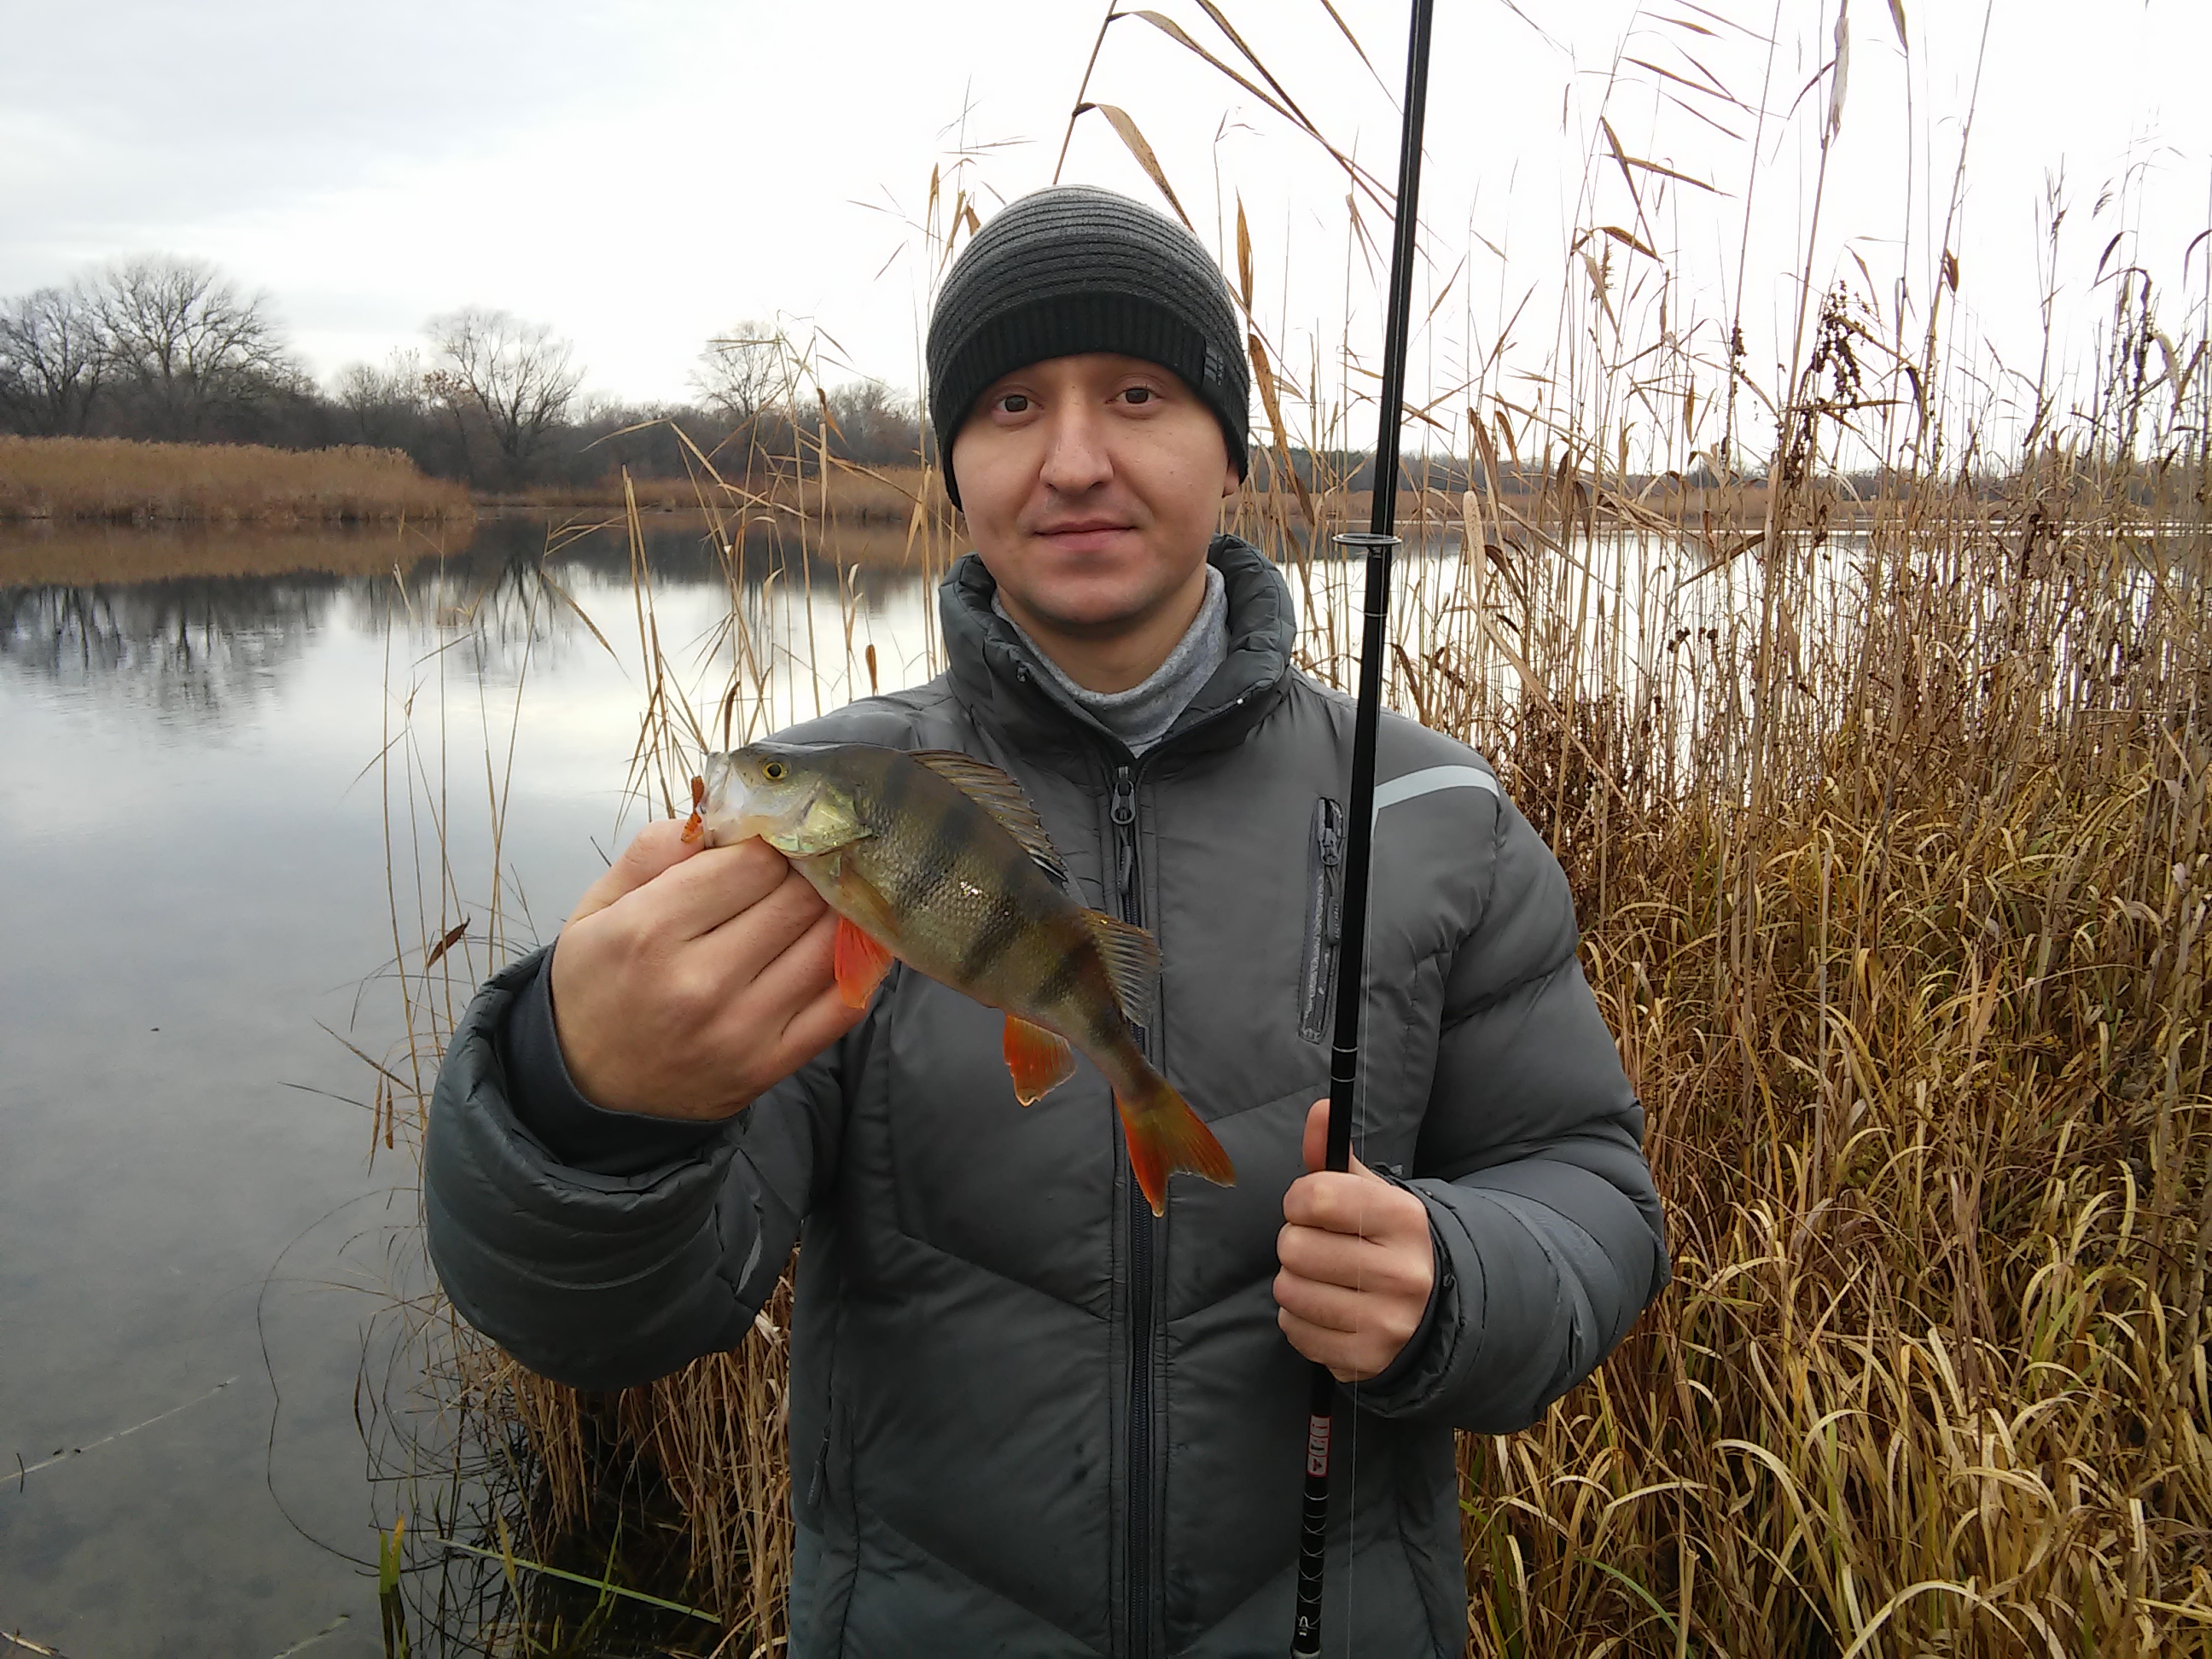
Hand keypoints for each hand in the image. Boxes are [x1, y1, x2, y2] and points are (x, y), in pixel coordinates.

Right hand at [546, 817, 867, 1120]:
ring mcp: (741, 1029)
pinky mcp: (770, 1066)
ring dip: (835, 915)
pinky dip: (857, 967)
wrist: (589, 1086)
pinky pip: (843, 1004)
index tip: (769, 847)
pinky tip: (848, 945)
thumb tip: (722, 818)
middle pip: (798, 898)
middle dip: (807, 875)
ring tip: (822, 904)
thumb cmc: (597, 983)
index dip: (770, 845)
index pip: (755, 862)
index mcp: (650, 930)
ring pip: (827, 944)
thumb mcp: (597, 907)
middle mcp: (700, 982)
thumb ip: (653, 853)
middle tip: (802, 871)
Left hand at [1274, 1100, 1436, 1381]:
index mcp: (1403, 1218)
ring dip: (1292, 1282)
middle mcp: (1402, 1271)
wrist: (1431, 1309)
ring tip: (1321, 1278)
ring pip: (1288, 1290)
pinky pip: (1295, 1330)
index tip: (1309, 1208)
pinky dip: (1298, 1319)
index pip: (1314, 1196)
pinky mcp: (1367, 1359)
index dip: (1298, 1200)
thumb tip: (1319, 1109)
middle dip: (1294, 1243)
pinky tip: (1325, 1310)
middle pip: (1294, 1246)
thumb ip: (1333, 1153)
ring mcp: (1387, 1320)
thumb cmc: (1384, 1239)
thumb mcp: (1369, 1192)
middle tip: (1318, 1247)